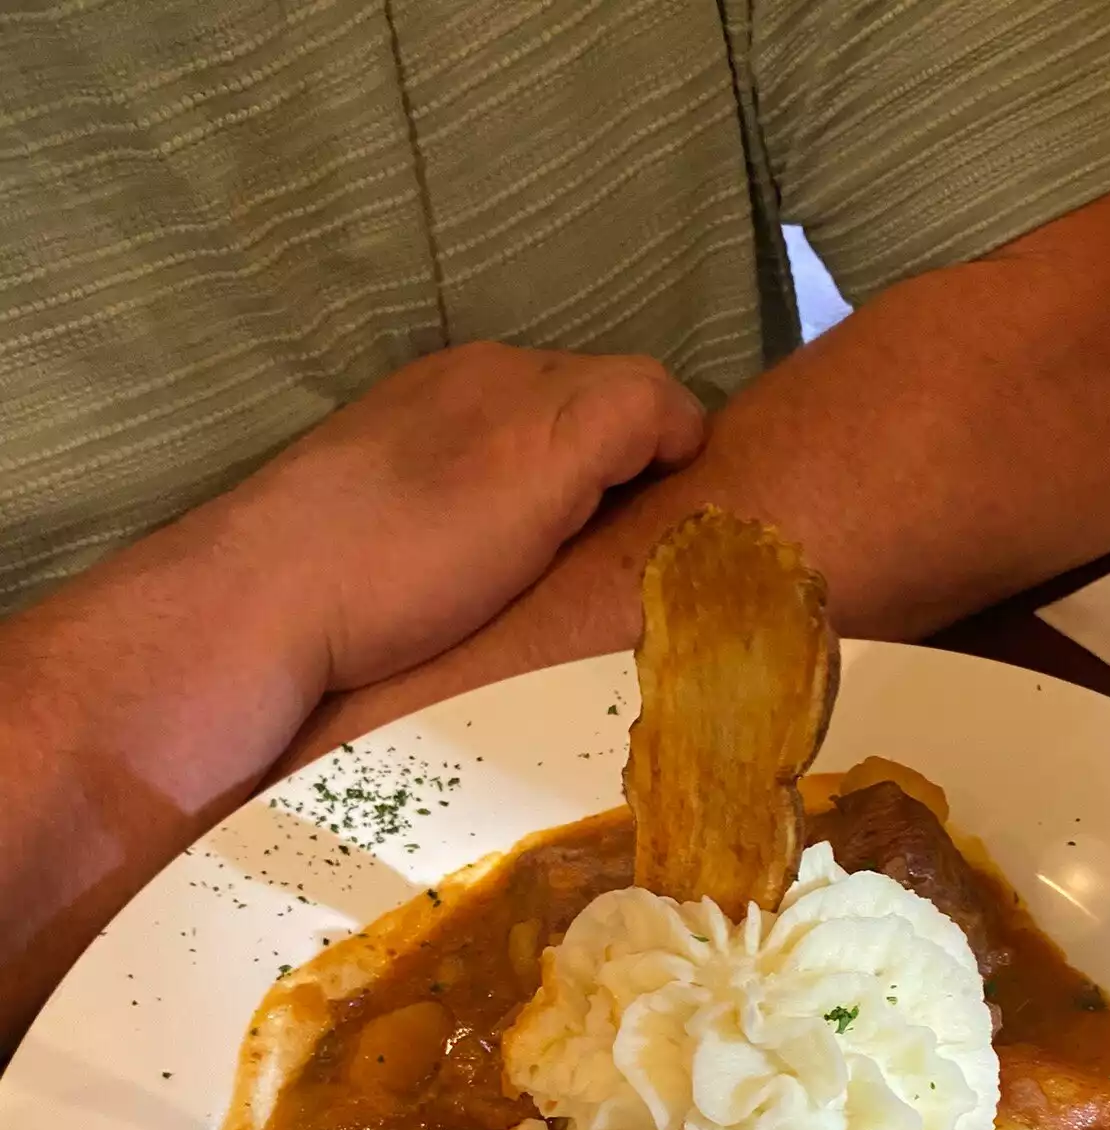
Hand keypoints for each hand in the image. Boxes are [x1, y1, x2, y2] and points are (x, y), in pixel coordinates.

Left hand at [224, 341, 705, 692]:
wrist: (261, 610)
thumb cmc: (412, 551)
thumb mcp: (543, 467)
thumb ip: (626, 415)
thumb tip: (684, 422)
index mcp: (511, 376)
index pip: (642, 391)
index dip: (675, 456)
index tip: (679, 532)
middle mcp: (462, 387)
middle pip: (584, 420)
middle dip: (619, 476)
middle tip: (625, 561)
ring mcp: (410, 434)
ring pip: (526, 459)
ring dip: (558, 504)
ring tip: (556, 575)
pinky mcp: (369, 488)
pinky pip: (468, 490)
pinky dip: (497, 522)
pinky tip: (476, 573)